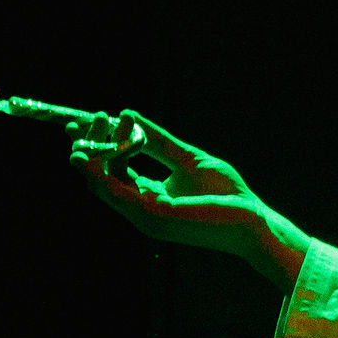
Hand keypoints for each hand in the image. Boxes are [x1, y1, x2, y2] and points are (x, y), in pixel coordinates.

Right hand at [66, 110, 308, 290]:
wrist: (251, 221)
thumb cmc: (226, 196)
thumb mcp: (187, 159)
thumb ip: (159, 142)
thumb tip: (129, 116)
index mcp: (148, 197)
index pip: (111, 172)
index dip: (95, 147)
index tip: (86, 121)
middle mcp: (140, 210)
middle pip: (99, 178)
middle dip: (88, 147)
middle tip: (86, 118)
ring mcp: (144, 216)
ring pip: (103, 184)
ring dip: (94, 153)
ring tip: (95, 122)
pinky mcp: (154, 216)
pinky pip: (119, 192)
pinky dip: (106, 170)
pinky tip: (105, 146)